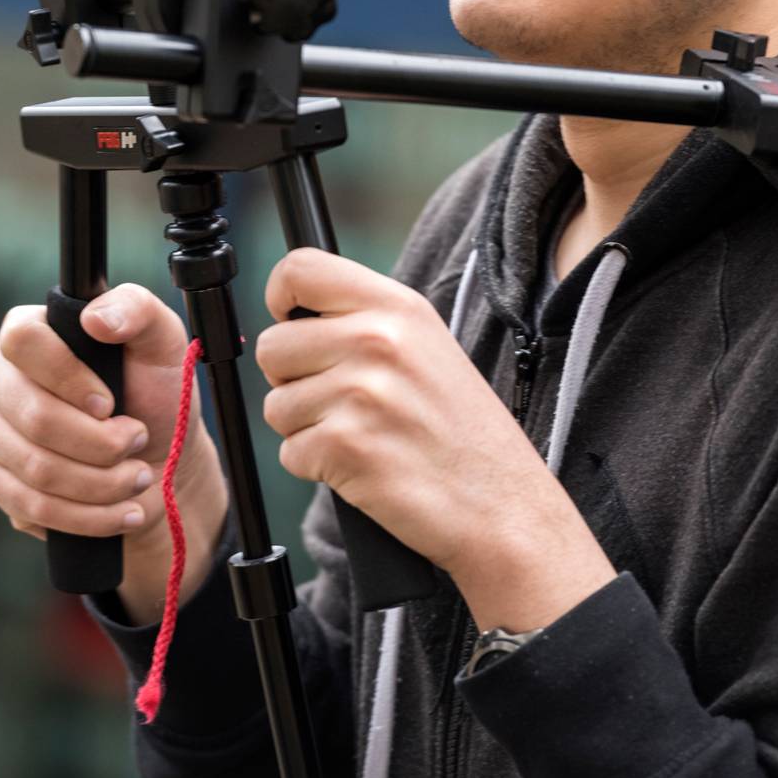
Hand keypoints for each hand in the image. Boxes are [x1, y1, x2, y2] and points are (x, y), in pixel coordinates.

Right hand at [0, 284, 219, 549]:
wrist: (155, 457)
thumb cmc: (154, 391)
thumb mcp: (162, 341)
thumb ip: (136, 310)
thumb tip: (94, 319)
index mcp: (28, 332)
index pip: (23, 341)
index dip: (68, 376)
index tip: (111, 404)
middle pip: (34, 417)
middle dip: (100, 443)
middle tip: (139, 441)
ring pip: (36, 469)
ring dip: (101, 483)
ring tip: (138, 477)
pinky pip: (31, 505)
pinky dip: (87, 515)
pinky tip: (122, 511)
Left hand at [257, 249, 564, 580]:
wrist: (505, 508)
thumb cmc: (465, 434)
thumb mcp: (428, 347)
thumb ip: (365, 322)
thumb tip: (291, 320)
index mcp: (398, 308)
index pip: (301, 269)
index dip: (280, 299)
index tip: (291, 324)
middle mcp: (376, 340)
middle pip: (272, 346)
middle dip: (291, 381)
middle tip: (340, 403)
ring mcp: (359, 393)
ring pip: (275, 405)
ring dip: (306, 429)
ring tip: (363, 437)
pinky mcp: (345, 446)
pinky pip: (290, 452)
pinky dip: (317, 468)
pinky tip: (365, 466)